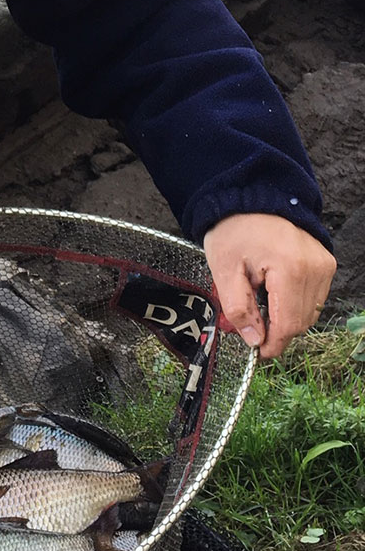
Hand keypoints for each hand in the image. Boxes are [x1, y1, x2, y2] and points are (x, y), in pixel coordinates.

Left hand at [203, 213, 335, 358]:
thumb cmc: (234, 230)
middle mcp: (315, 268)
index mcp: (289, 269)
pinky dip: (296, 302)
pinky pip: (315, 297)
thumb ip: (238, 308)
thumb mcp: (223, 269)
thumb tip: (253, 340)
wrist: (252, 198)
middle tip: (252, 322)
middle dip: (276, 330)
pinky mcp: (326, 262)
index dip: (273, 344)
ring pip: (310, 312)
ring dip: (286, 316)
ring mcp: (324, 265)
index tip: (257, 352)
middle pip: (300, 322)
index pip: (288, 324)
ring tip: (261, 296)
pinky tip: (275, 288)